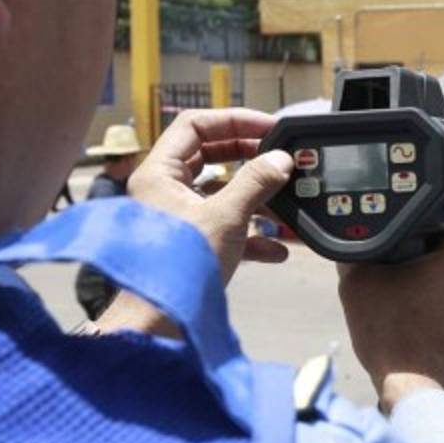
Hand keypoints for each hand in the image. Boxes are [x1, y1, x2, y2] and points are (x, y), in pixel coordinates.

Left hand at [127, 108, 293, 282]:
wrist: (160, 321)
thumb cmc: (179, 266)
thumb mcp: (225, 217)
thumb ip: (256, 182)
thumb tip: (281, 159)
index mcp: (159, 173)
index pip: (196, 125)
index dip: (236, 121)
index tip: (270, 128)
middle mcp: (164, 189)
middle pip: (211, 156)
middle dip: (250, 159)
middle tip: (280, 159)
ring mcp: (177, 217)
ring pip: (221, 192)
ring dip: (255, 199)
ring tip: (284, 207)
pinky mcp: (191, 243)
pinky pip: (224, 225)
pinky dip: (251, 233)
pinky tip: (276, 249)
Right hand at [338, 237, 443, 412]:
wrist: (415, 393)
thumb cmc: (389, 334)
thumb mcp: (358, 283)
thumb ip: (357, 258)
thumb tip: (352, 251)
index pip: (441, 237)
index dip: (417, 244)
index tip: (398, 258)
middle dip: (425, 280)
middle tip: (395, 294)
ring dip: (434, 311)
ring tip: (404, 327)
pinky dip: (441, 340)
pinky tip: (417, 351)